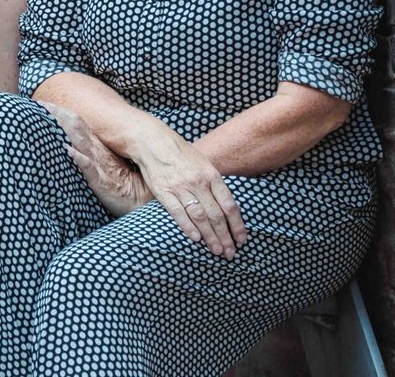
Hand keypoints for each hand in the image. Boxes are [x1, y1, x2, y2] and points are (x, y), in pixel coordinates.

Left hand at [40, 101, 151, 216]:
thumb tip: (69, 144)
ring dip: (67, 129)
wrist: (144, 203)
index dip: (62, 113)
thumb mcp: (104, 167)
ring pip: (82, 143)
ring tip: (52, 116)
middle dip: (60, 115)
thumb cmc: (123, 187)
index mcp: (98, 149)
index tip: (44, 103)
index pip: (78, 125)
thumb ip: (89, 155)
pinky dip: (80, 159)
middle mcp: (99, 153)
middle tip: (42, 102)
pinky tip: (69, 151)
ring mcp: (101, 167)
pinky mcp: (103, 183)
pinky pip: (91, 169)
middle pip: (78, 128)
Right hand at [126, 122, 247, 258]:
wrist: (152, 141)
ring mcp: (180, 187)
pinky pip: (178, 212)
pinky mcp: (163, 191)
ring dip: (211, 236)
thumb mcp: (203, 163)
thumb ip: (214, 183)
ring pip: (200, 216)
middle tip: (231, 253)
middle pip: (217, 215)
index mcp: (211, 175)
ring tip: (217, 251)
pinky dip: (188, 226)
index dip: (237, 225)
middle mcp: (198, 182)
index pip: (229, 205)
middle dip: (226, 236)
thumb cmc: (179, 154)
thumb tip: (227, 206)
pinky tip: (196, 239)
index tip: (242, 240)